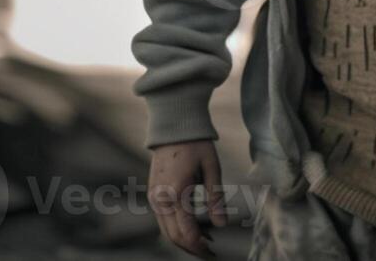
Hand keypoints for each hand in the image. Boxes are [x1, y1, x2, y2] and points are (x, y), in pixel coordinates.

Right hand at [149, 139, 227, 258]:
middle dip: (191, 248)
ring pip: (166, 231)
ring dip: (184, 240)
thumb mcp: (212, 169)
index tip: (213, 252)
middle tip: (211, 253)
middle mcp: (160, 199)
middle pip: (173, 236)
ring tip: (206, 242)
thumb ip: (216, 198)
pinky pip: (164, 219)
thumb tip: (222, 225)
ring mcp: (154, 197)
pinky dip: (177, 228)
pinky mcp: (153, 194)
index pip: (186, 231)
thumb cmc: (196, 145)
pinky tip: (196, 228)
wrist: (173, 128)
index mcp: (176, 193)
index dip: (199, 246)